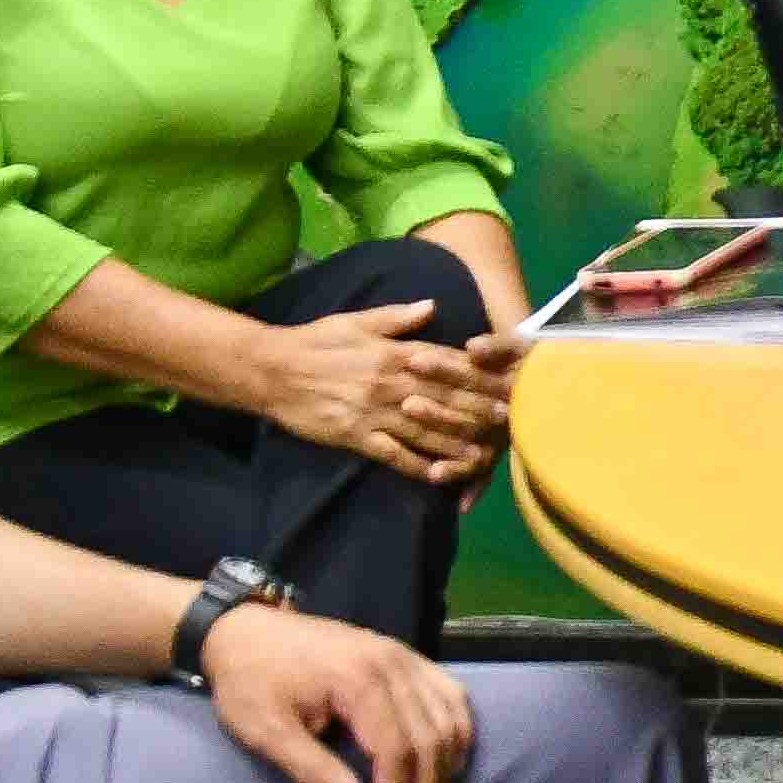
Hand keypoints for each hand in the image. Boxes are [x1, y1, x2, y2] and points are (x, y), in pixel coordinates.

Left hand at [201, 601, 477, 782]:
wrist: (243, 630)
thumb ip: (312, 771)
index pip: (398, 751)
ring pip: (450, 721)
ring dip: (445, 772)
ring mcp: (405, 657)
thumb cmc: (249, 681)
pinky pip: (451, 697)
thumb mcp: (267, 730)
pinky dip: (456, 734)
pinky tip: (444, 765)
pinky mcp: (406, 657)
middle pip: (431, 741)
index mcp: (358, 680)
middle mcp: (394, 664)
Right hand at [245, 298, 505, 485]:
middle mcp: (391, 383)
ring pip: (425, 430)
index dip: (479, 374)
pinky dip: (416, 466)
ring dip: (456, 444)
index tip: (504, 381)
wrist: (272, 369)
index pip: (447, 364)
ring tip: (484, 455)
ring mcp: (375, 412)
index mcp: (394, 353)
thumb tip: (433, 306)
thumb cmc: (317, 341)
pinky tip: (437, 477)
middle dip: (478, 411)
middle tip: (509, 421)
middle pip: (444, 399)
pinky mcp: (357, 436)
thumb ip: (397, 318)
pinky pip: (393, 455)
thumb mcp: (357, 321)